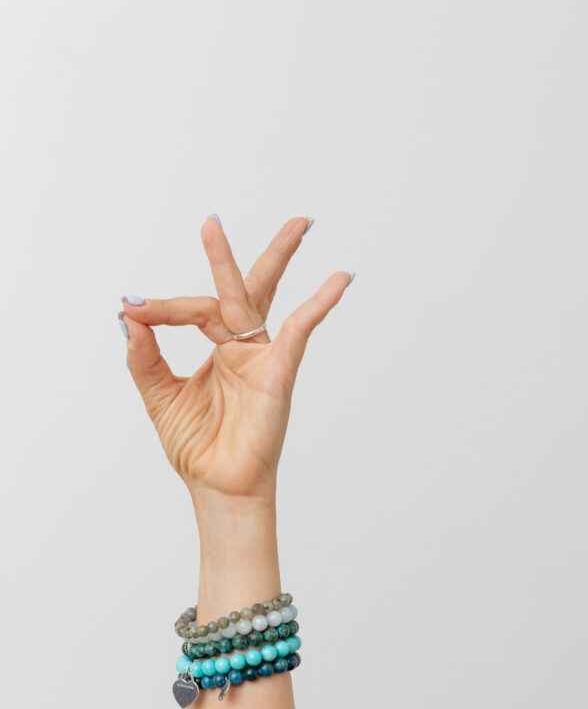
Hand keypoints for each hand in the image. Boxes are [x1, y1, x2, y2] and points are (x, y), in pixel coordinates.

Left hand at [120, 216, 352, 506]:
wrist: (219, 488)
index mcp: (219, 350)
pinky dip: (319, 305)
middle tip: (216, 220)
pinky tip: (338, 280)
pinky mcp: (279, 373)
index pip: (194, 309)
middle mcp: (243, 348)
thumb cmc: (198, 448)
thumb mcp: (159, 396)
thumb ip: (145, 357)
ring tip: (299, 224)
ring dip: (278, 258)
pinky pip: (300, 332)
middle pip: (242, 288)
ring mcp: (263, 358)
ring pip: (263, 299)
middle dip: (235, 254)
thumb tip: (127, 316)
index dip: (162, 306)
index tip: (132, 307)